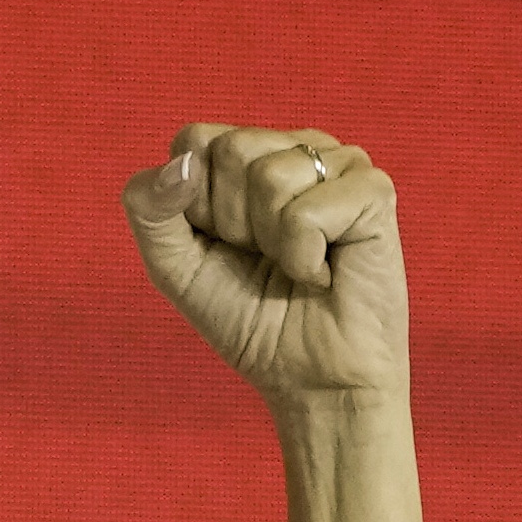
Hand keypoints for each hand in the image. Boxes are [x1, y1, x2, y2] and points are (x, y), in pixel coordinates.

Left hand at [122, 122, 410, 420]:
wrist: (314, 381)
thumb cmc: (252, 321)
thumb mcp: (176, 264)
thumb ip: (149, 208)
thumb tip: (178, 163)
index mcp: (251, 154)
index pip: (194, 140)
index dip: (194, 204)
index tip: (225, 246)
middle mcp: (296, 147)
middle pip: (231, 150)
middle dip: (234, 223)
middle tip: (266, 260)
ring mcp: (340, 163)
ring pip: (270, 176)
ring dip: (272, 242)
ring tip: (298, 266)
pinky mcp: (373, 191)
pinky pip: (306, 211)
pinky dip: (304, 259)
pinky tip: (325, 273)